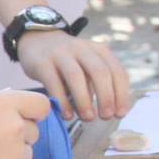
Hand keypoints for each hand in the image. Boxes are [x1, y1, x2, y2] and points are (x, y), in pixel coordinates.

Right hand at [0, 89, 48, 158]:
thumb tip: (9, 95)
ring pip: (27, 154)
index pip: (41, 105)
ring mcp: (15, 153)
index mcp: (3, 104)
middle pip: (33, 131)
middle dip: (17, 135)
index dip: (32, 112)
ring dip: (12, 156)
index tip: (22, 118)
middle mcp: (14, 126)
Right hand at [16, 31, 130, 121]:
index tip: (120, 114)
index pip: (117, 72)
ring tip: (88, 118)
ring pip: (76, 76)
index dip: (121, 94)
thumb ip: (96, 84)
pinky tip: (67, 115)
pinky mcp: (42, 62)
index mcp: (99, 50)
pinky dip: (62, 101)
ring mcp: (61, 54)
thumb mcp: (87, 65)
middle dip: (106, 97)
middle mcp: (82, 48)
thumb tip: (107, 111)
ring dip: (84, 100)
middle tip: (106, 117)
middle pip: (99, 72)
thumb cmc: (68, 61)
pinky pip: (54, 83)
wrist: (37, 40)